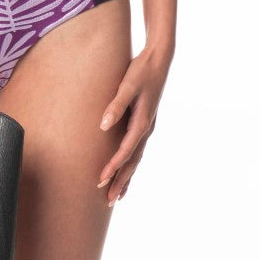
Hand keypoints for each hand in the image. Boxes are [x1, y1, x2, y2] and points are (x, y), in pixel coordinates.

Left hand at [97, 46, 171, 205]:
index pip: (126, 151)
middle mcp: (147, 128)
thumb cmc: (141, 71)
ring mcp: (148, 127)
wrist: (159, 59)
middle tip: (108, 200)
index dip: (113, 166)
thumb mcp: (127, 85)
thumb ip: (115, 105)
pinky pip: (137, 150)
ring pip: (136, 158)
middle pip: (133, 161)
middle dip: (121, 181)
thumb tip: (102, 125)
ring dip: (127, 177)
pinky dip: (131, 164)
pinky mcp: (145, 122)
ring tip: (117, 196)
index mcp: (142, 121)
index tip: (100, 181)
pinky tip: (126, 172)